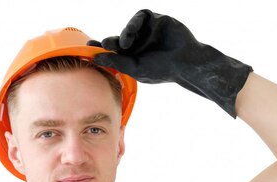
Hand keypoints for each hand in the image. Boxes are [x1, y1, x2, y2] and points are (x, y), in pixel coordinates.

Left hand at [89, 9, 252, 116]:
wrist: (186, 62)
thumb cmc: (162, 70)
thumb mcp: (135, 68)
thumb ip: (116, 62)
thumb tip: (95, 58)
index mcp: (132, 58)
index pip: (113, 52)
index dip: (101, 49)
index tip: (89, 47)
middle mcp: (138, 44)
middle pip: (118, 39)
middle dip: (110, 41)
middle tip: (104, 44)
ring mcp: (147, 32)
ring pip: (128, 27)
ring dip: (124, 33)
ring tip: (125, 43)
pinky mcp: (157, 20)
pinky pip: (141, 16)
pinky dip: (134, 22)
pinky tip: (133, 33)